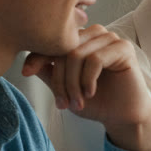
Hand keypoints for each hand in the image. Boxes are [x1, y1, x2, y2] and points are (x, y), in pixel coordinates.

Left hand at [21, 25, 150, 150]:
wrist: (123, 116)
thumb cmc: (96, 102)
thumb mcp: (65, 88)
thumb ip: (49, 73)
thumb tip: (28, 62)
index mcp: (79, 40)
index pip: (52, 41)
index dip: (37, 56)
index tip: (26, 72)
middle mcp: (93, 35)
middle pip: (63, 49)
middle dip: (59, 79)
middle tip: (63, 103)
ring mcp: (110, 39)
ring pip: (77, 54)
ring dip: (73, 83)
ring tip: (77, 102)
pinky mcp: (124, 48)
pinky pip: (95, 59)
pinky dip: (88, 79)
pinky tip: (90, 93)